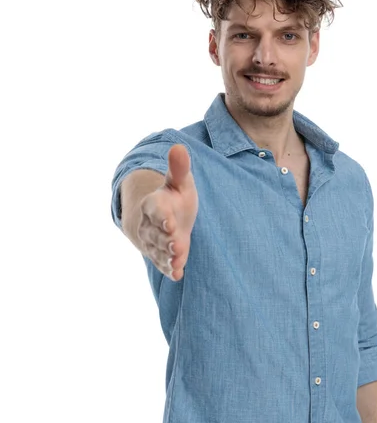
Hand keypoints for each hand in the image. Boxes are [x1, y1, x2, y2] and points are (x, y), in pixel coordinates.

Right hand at [137, 144, 198, 280]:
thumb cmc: (173, 198)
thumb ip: (179, 169)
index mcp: (154, 204)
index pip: (155, 210)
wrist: (161, 219)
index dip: (162, 216)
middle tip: (176, 244)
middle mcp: (150, 225)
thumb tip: (180, 147)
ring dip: (168, 257)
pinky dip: (170, 270)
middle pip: (156, 233)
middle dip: (165, 239)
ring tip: (178, 261)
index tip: (170, 221)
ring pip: (159, 250)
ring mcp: (154, 243)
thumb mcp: (178, 182)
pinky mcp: (161, 257)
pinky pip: (163, 264)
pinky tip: (178, 274)